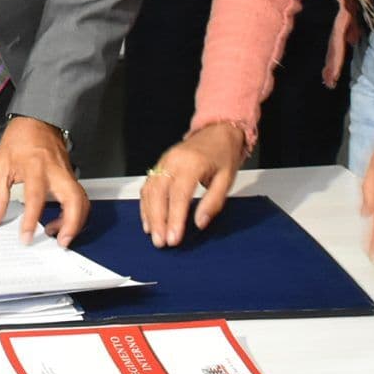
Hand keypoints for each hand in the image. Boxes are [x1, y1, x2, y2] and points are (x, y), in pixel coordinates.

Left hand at [0, 115, 87, 244]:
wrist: (37, 120)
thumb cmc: (19, 140)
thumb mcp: (1, 166)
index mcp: (35, 167)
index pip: (36, 198)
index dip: (32, 220)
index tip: (26, 237)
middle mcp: (56, 172)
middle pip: (74, 200)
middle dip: (71, 225)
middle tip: (61, 242)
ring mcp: (67, 174)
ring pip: (82, 201)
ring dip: (75, 222)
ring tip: (58, 235)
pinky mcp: (72, 177)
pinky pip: (79, 198)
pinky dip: (75, 214)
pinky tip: (60, 221)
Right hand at [140, 121, 246, 247]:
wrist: (217, 131)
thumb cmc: (223, 154)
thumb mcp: (227, 179)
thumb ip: (213, 202)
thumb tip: (200, 223)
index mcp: (192, 163)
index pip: (179, 195)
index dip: (175, 219)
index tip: (174, 238)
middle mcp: (173, 161)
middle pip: (159, 194)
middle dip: (158, 221)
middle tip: (161, 242)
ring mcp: (164, 162)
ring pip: (150, 191)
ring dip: (150, 215)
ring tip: (154, 235)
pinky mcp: (160, 165)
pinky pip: (148, 186)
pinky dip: (146, 205)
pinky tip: (148, 220)